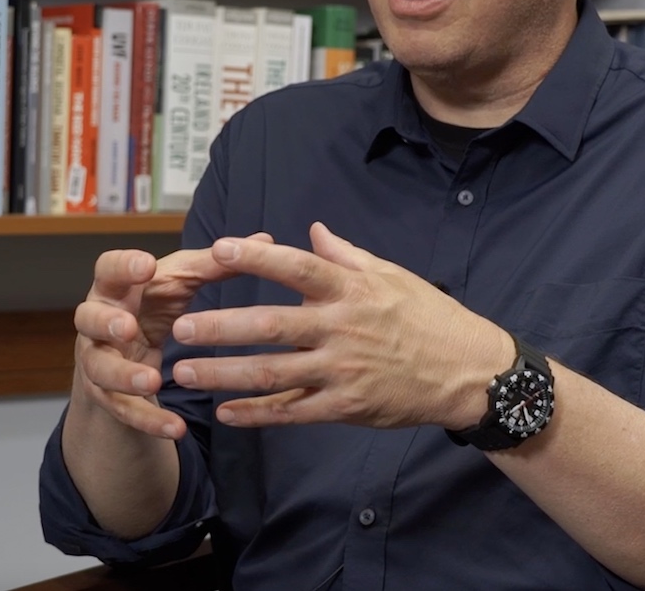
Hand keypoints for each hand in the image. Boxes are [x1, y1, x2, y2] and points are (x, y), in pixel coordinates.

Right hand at [71, 235, 270, 437]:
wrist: (127, 359)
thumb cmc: (155, 306)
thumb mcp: (182, 283)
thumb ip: (215, 264)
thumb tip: (265, 239)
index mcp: (118, 287)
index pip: (107, 268)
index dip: (123, 266)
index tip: (147, 265)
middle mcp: (100, 321)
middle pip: (88, 318)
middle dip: (106, 322)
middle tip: (128, 326)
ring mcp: (99, 360)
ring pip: (99, 368)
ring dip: (124, 375)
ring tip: (153, 380)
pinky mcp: (108, 397)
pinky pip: (123, 411)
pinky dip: (148, 420)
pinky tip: (176, 429)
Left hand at [171, 223, 512, 429]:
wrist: (465, 369)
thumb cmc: (427, 315)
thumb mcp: (392, 275)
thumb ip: (347, 255)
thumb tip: (313, 230)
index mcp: (353, 289)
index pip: (299, 267)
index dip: (257, 257)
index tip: (219, 249)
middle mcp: (342, 327)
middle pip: (272, 325)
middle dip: (221, 327)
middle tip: (180, 329)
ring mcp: (342, 370)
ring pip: (272, 373)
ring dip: (224, 374)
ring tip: (184, 373)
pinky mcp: (345, 405)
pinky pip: (293, 412)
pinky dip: (257, 414)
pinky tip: (227, 413)